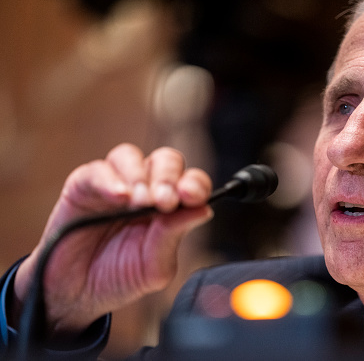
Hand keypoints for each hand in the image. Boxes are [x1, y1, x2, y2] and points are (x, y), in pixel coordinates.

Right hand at [12, 143, 212, 339]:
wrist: (74, 293)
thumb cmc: (117, 277)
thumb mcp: (153, 267)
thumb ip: (174, 236)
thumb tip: (204, 210)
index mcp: (170, 206)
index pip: (191, 182)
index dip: (195, 184)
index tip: (192, 197)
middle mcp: (145, 188)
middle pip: (165, 160)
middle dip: (168, 177)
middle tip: (165, 201)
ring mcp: (114, 184)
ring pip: (131, 156)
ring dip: (140, 176)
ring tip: (140, 202)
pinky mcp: (83, 186)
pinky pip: (97, 171)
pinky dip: (110, 180)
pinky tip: (119, 197)